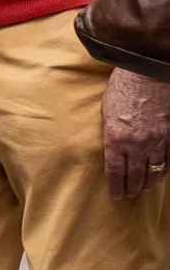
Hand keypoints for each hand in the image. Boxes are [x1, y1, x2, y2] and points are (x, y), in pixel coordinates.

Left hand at [103, 69, 169, 199]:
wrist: (147, 74)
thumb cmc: (122, 88)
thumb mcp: (106, 111)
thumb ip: (110, 131)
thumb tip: (113, 145)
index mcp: (115, 139)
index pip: (115, 171)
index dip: (116, 186)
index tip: (116, 196)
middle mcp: (136, 144)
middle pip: (135, 175)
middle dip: (132, 188)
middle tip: (129, 195)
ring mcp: (156, 141)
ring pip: (154, 170)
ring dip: (149, 182)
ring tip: (144, 188)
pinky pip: (169, 159)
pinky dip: (165, 169)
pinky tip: (161, 174)